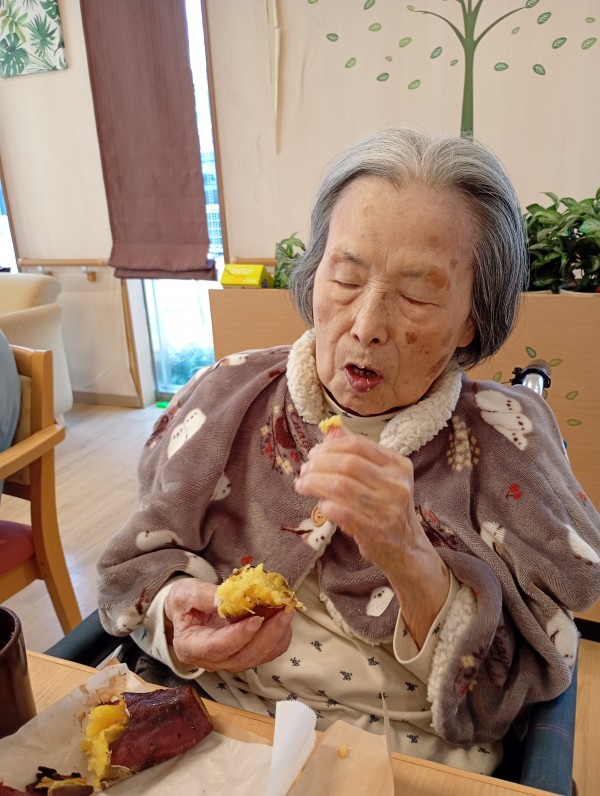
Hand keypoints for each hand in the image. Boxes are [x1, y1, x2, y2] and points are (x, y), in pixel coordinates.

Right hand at [164, 578, 293, 672]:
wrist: (188, 611)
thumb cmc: (185, 602)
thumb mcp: (186, 593)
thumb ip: (204, 596)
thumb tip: (225, 600)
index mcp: (191, 647)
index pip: (217, 648)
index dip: (238, 636)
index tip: (257, 619)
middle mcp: (210, 661)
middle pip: (242, 658)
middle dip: (267, 636)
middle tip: (282, 612)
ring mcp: (228, 661)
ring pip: (257, 658)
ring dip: (276, 636)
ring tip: (286, 611)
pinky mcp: (243, 656)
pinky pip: (266, 654)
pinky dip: (278, 638)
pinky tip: (283, 618)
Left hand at [294, 434, 448, 645]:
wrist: (407, 549)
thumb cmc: (388, 509)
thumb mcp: (381, 479)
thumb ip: (357, 456)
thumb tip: (330, 433)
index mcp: (399, 465)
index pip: (359, 445)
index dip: (330, 446)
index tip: (314, 453)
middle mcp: (396, 484)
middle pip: (347, 464)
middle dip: (319, 464)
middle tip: (305, 470)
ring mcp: (386, 508)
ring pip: (340, 486)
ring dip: (314, 483)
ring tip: (302, 485)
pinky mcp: (374, 530)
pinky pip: (340, 511)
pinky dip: (325, 505)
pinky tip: (320, 505)